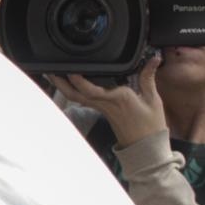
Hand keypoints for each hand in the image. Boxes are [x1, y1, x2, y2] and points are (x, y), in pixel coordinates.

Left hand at [50, 54, 165, 147]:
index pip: (92, 90)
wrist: (145, 146)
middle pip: (76, 94)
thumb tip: (154, 58)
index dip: (79, 81)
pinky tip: (69, 83)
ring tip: (54, 74)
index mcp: (117, 98)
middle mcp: (105, 104)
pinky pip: (84, 100)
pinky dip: (74, 91)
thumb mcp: (153, 99)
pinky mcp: (101, 111)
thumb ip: (149, 77)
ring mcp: (101, 109)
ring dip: (64, 87)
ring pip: (77, 98)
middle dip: (62, 83)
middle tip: (50, 70)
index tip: (70, 70)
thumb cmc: (150, 125)